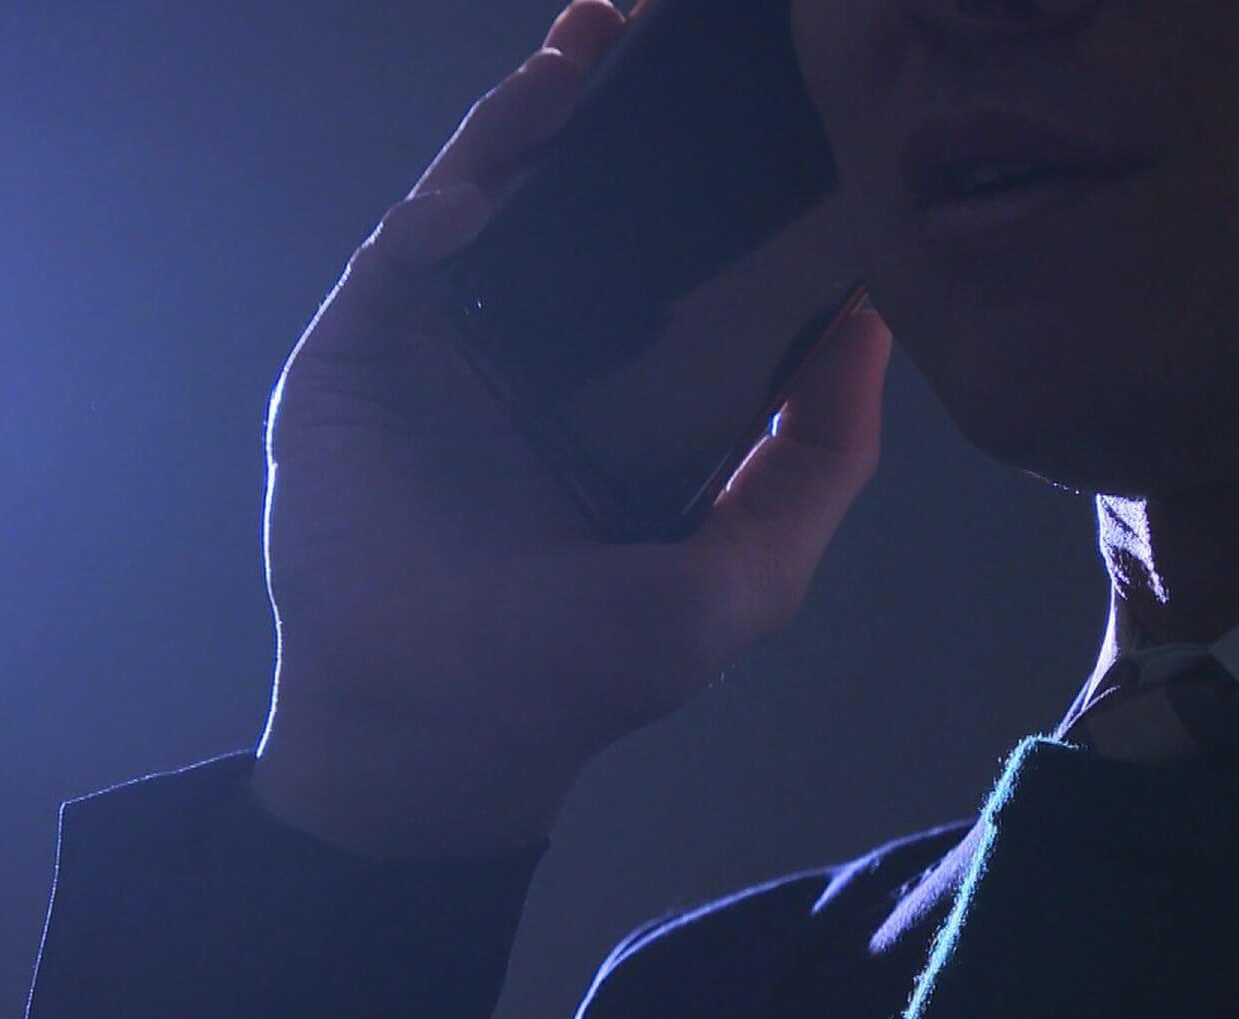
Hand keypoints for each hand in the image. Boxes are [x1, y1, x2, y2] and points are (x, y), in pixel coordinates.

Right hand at [250, 0, 892, 856]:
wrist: (436, 729)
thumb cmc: (588, 667)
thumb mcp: (746, 574)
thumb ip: (822, 458)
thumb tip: (877, 318)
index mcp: (631, 395)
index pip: (675, 256)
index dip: (711, 177)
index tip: (758, 101)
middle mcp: (541, 354)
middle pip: (581, 200)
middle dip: (617, 108)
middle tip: (656, 24)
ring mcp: (448, 346)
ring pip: (493, 196)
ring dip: (536, 114)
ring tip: (590, 37)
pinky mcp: (362, 353)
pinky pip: (404, 249)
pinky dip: (449, 200)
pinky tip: (494, 181)